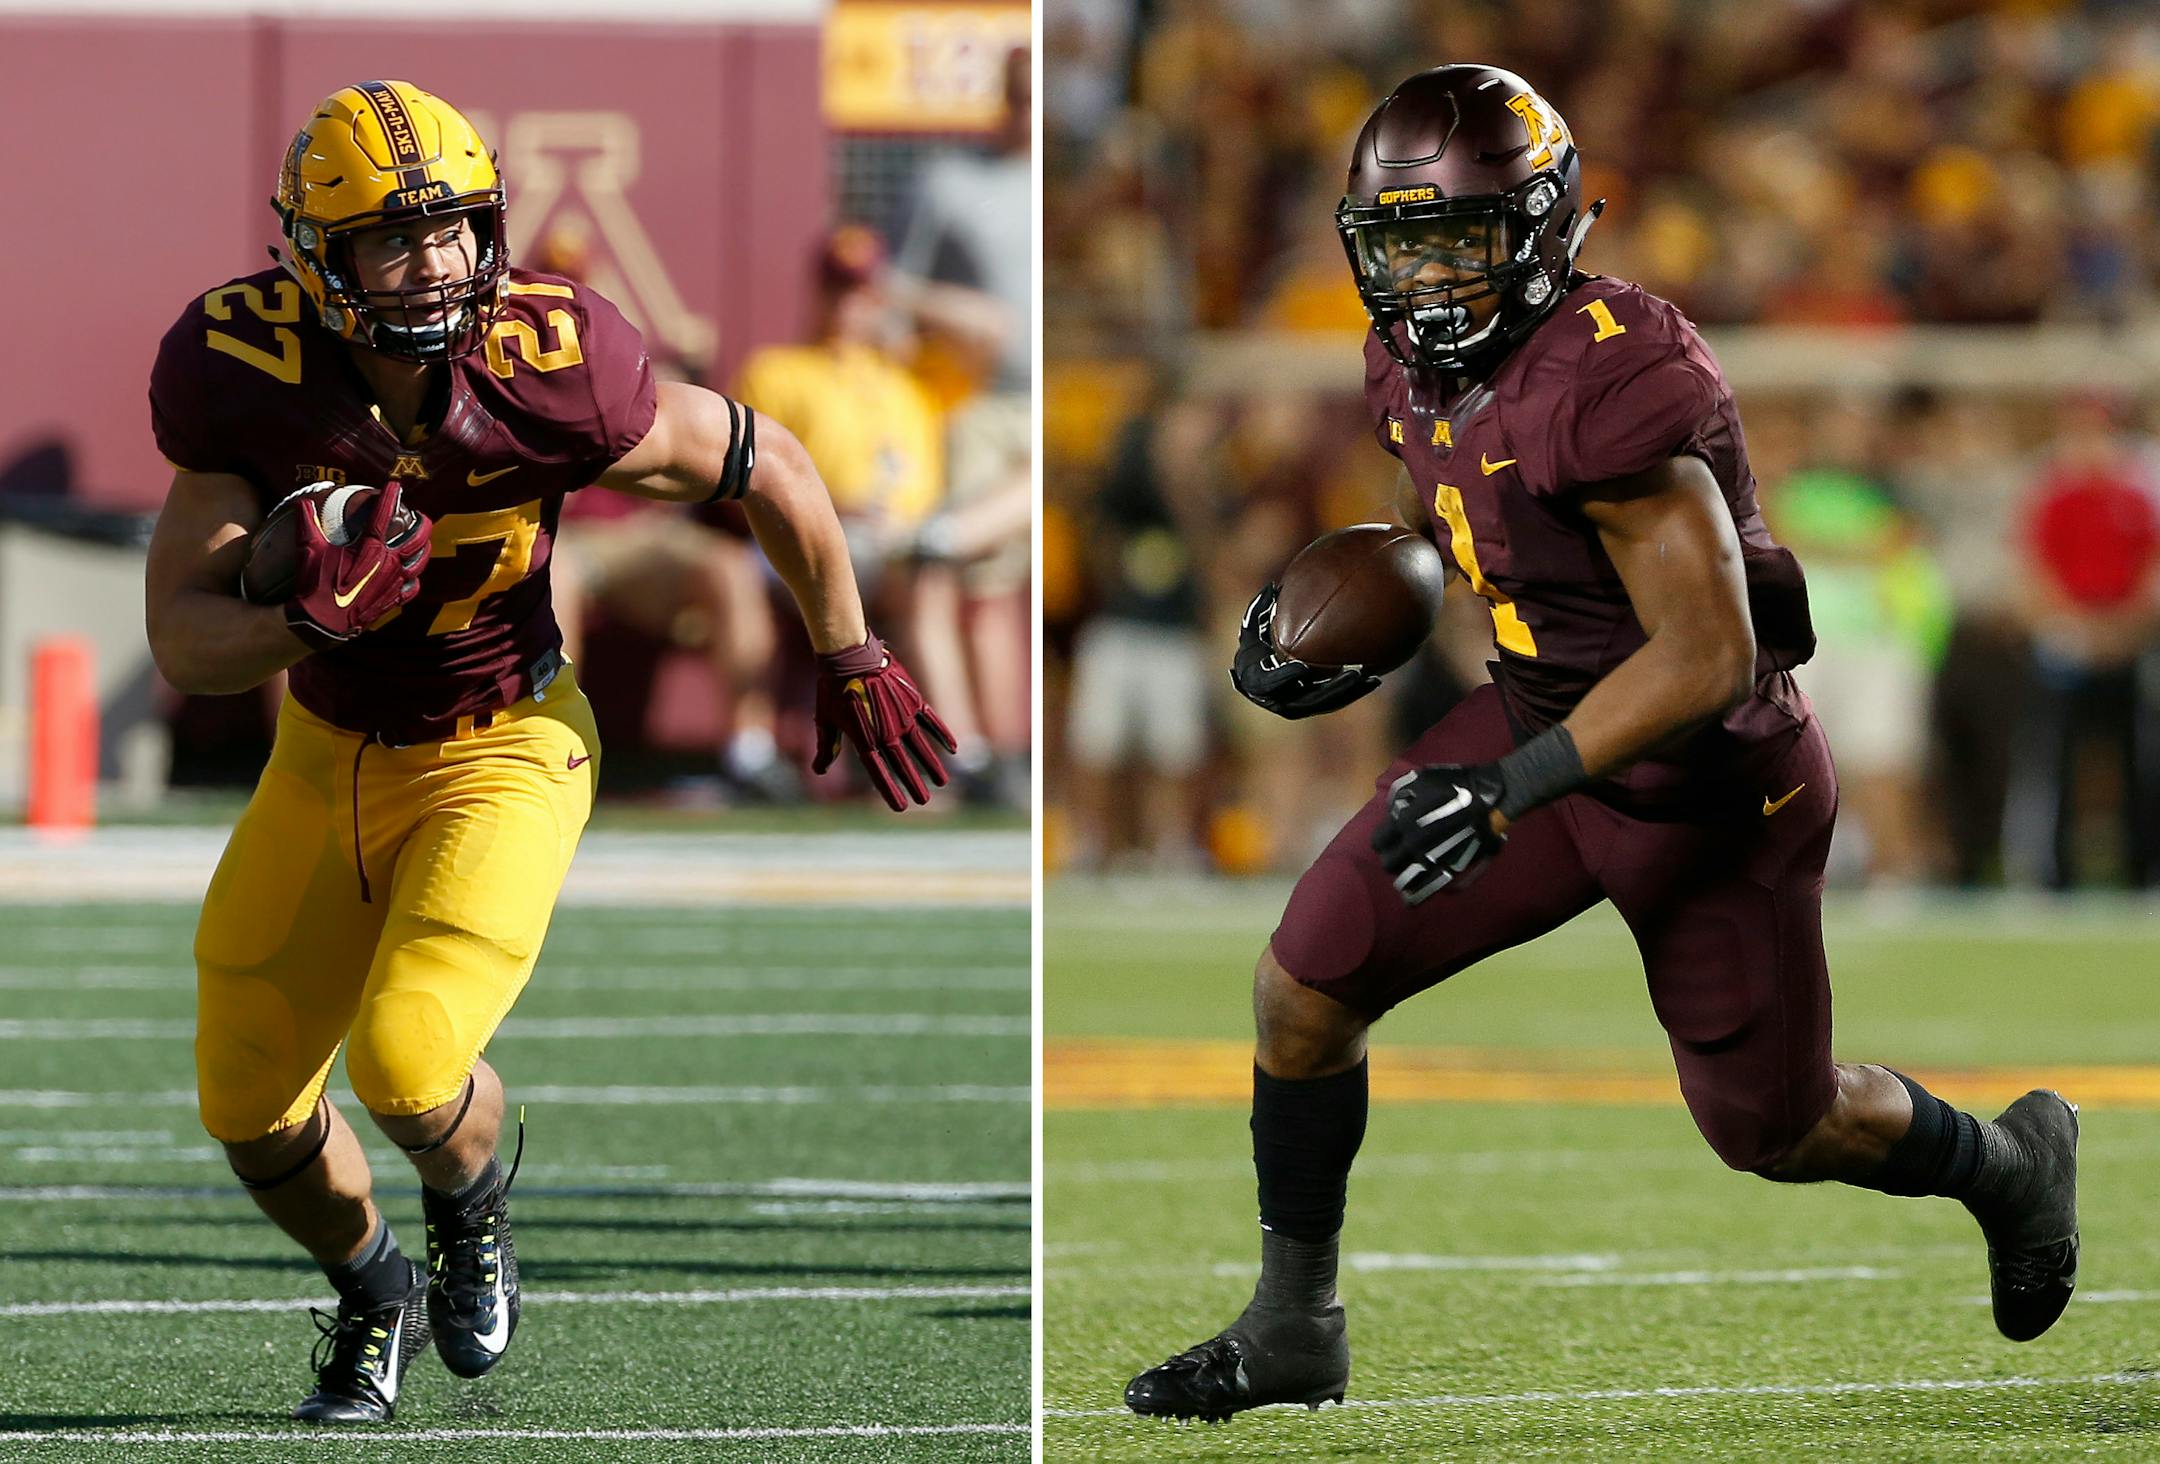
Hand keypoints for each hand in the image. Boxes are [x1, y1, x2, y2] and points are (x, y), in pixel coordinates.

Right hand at [285, 480, 431, 645]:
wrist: (323, 622)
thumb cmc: (316, 584)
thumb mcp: (308, 550)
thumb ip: (306, 522)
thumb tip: (300, 501)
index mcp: (369, 548)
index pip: (384, 516)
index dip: (390, 498)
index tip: (395, 486)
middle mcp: (388, 563)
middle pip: (416, 538)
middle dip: (422, 523)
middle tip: (419, 515)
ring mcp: (394, 582)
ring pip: (420, 562)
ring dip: (424, 548)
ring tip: (423, 540)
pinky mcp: (393, 600)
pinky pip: (413, 587)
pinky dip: (415, 578)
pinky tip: (412, 575)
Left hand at [812, 632, 958, 810]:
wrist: (850, 655)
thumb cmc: (832, 689)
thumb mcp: (825, 720)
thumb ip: (827, 747)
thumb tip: (819, 770)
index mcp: (865, 740)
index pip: (880, 773)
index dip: (891, 791)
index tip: (902, 807)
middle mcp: (887, 732)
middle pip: (903, 764)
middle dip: (914, 784)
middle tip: (925, 800)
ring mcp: (902, 717)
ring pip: (921, 747)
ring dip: (932, 765)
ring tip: (943, 782)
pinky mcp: (913, 701)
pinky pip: (931, 722)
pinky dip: (942, 735)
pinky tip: (952, 749)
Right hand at [1229, 583, 1381, 719]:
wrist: (1260, 668)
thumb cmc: (1256, 642)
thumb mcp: (1252, 623)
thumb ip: (1258, 608)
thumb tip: (1273, 589)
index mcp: (1256, 682)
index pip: (1271, 684)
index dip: (1284, 678)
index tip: (1302, 667)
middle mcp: (1278, 700)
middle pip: (1307, 700)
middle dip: (1332, 689)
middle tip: (1354, 673)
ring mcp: (1298, 706)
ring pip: (1325, 703)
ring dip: (1348, 692)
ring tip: (1370, 678)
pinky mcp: (1315, 705)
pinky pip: (1335, 701)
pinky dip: (1353, 692)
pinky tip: (1373, 679)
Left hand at [1371, 762, 1507, 904]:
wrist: (1489, 800)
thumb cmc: (1454, 786)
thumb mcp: (1419, 781)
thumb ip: (1400, 798)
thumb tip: (1392, 813)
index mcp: (1402, 823)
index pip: (1378, 843)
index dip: (1382, 842)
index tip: (1389, 841)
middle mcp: (1413, 845)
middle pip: (1388, 864)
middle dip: (1392, 860)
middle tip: (1400, 855)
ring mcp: (1431, 860)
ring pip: (1403, 882)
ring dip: (1403, 878)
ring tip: (1407, 874)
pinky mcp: (1448, 872)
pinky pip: (1425, 891)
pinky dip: (1416, 896)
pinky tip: (1412, 898)